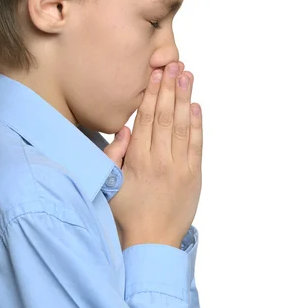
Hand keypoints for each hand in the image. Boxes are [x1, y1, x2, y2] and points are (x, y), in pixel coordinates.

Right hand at [105, 62, 202, 249]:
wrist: (151, 244)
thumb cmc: (126, 214)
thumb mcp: (109, 184)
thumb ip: (114, 155)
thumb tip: (125, 128)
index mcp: (138, 160)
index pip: (146, 118)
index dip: (152, 93)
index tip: (156, 74)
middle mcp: (160, 160)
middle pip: (166, 116)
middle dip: (170, 88)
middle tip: (174, 64)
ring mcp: (180, 168)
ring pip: (183, 126)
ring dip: (185, 99)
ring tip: (187, 76)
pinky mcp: (194, 177)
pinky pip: (196, 146)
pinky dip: (197, 125)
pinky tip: (196, 107)